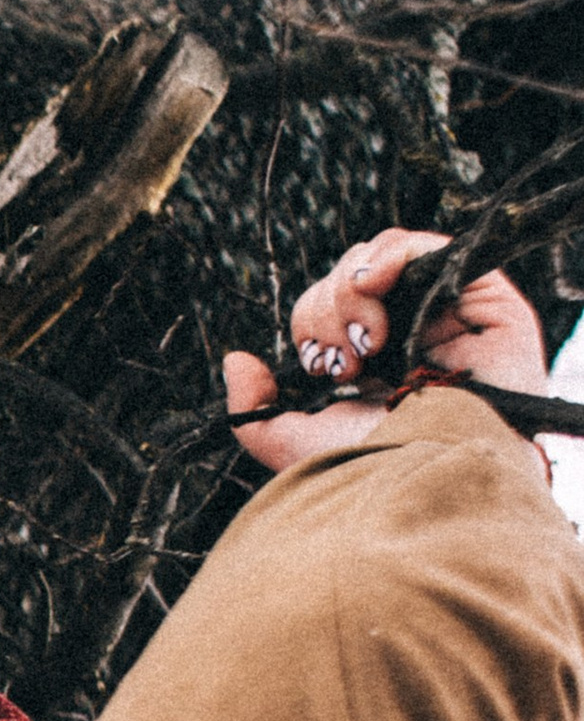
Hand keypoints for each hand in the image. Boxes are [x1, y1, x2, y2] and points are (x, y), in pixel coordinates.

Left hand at [223, 227, 550, 477]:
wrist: (439, 476)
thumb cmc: (379, 470)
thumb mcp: (298, 448)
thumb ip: (256, 413)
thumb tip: (236, 361)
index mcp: (372, 360)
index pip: (325, 308)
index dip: (311, 324)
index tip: (326, 369)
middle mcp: (410, 330)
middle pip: (347, 278)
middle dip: (330, 313)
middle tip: (351, 362)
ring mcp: (448, 311)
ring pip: (379, 257)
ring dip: (353, 292)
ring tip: (370, 342)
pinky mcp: (484, 297)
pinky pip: (426, 245)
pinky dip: (389, 253)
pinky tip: (373, 285)